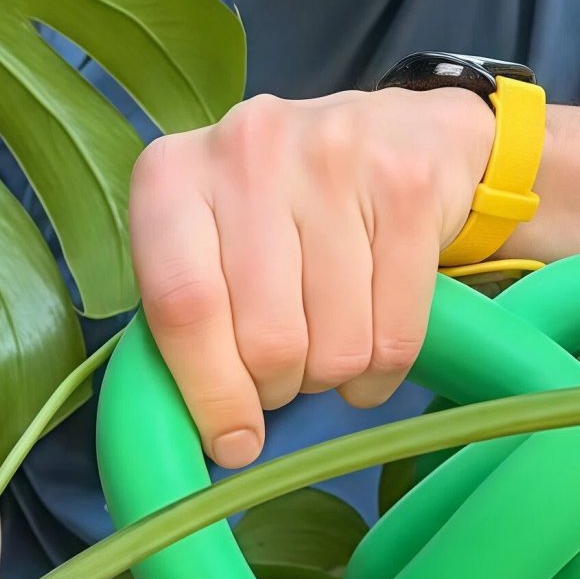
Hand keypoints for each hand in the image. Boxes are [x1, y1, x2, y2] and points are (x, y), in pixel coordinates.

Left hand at [129, 87, 493, 464]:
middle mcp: (248, 149)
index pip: (183, 306)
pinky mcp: (406, 185)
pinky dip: (382, 370)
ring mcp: (333, 157)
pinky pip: (395, 335)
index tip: (233, 443)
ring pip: (335, 347)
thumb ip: (188, 328)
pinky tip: (372, 347)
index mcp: (173, 175)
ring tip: (327, 343)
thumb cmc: (278, 219)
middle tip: (282, 375)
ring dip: (332, 377)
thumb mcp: (209, 252)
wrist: (398, 135)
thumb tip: (220, 438)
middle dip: (278, 388)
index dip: (211, 393)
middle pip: (267, 340)